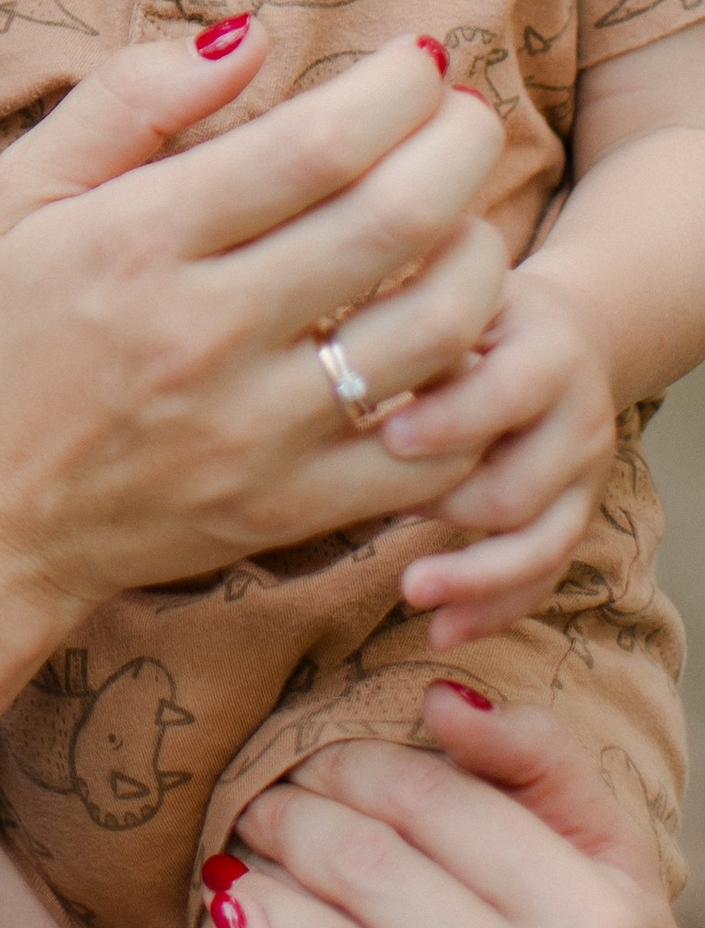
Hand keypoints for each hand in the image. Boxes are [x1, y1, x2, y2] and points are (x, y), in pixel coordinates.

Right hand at [0, 20, 511, 623]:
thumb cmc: (7, 328)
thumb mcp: (25, 188)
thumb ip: (129, 98)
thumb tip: (249, 36)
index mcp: (142, 238)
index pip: (315, 145)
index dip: (397, 88)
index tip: (422, 59)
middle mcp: (209, 331)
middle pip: (397, 221)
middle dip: (463, 146)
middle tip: (469, 115)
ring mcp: (261, 430)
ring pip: (437, 331)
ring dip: (481, 254)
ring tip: (463, 219)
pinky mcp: (294, 508)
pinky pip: (434, 451)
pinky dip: (472, 388)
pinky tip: (459, 336)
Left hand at [211, 685, 702, 927]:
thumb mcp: (615, 868)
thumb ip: (541, 764)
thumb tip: (441, 696)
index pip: (430, 802)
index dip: (351, 762)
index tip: (313, 755)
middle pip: (368, 872)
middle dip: (294, 817)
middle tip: (263, 798)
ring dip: (266, 891)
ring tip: (244, 855)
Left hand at [379, 270, 618, 644]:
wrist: (567, 335)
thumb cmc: (484, 312)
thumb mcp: (461, 296)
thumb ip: (420, 325)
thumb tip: (342, 354)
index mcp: (548, 352)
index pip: (506, 394)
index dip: (450, 421)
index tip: (389, 438)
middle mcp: (580, 421)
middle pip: (521, 485)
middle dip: (448, 504)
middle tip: (378, 508)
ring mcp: (584, 479)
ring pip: (541, 544)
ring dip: (473, 576)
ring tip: (411, 591)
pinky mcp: (575, 519)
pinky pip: (544, 578)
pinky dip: (495, 610)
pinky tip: (442, 631)